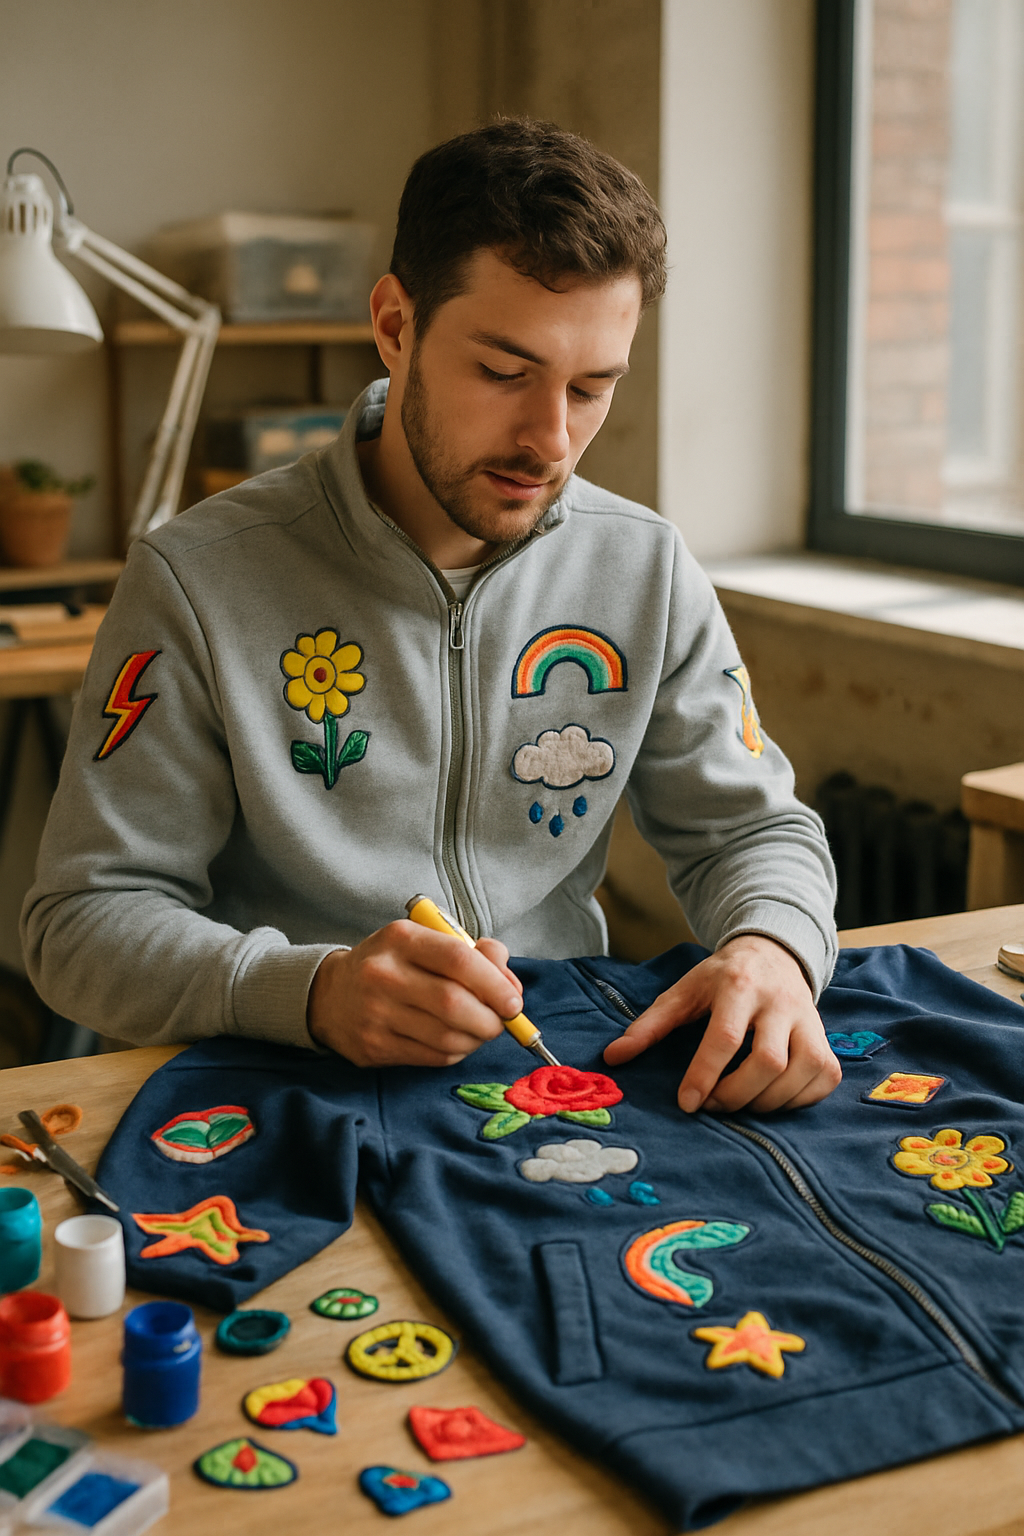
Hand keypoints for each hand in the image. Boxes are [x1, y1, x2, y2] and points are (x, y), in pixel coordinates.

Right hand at [307, 920, 522, 1066]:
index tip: (513, 1001)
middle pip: (454, 1003)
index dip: (495, 983)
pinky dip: (456, 1052)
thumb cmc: (392, 964)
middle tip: (501, 1021)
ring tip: (480, 1031)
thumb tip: (509, 983)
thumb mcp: (425, 941)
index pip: (458, 959)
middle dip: (490, 1018)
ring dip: (476, 1039)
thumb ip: (473, 954)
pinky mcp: (373, 1046)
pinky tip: (457, 1041)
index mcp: (401, 938)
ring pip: (446, 1037)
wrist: (330, 994)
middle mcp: (384, 974)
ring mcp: (375, 1013)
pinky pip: (432, 1057)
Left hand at [602, 934, 839, 1113]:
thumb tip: (613, 1057)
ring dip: (767, 1102)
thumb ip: (649, 1024)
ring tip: (739, 1102)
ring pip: (802, 1072)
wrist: (773, 952)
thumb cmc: (722, 977)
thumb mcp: (683, 991)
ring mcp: (809, 1019)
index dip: (705, 1075)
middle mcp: (780, 1001)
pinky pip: (824, 1078)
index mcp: (738, 985)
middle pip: (768, 1062)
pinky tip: (771, 1098)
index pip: (725, 1037)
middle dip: (736, 1094)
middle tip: (713, 1104)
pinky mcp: (827, 1038)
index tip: (687, 1104)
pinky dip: (799, 1100)